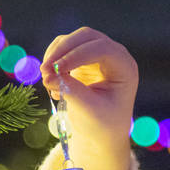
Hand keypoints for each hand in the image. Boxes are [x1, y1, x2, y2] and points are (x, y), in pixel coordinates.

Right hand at [39, 27, 137, 169]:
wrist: (102, 132)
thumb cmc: (102, 124)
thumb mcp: (89, 110)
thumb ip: (71, 91)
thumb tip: (48, 75)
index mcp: (124, 68)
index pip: (102, 49)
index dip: (77, 55)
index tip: (56, 70)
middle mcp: (113, 55)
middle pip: (86, 37)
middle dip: (63, 50)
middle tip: (44, 70)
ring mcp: (97, 54)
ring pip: (72, 40)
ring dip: (55, 55)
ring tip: (46, 79)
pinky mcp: (82, 58)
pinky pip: (63, 48)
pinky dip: (53, 60)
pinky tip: (51, 81)